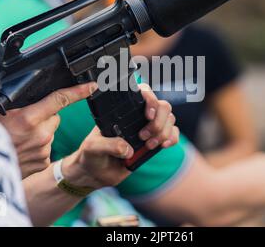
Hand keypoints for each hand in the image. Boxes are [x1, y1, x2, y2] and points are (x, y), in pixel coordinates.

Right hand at [0, 82, 97, 178]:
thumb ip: (18, 103)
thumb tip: (30, 92)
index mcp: (28, 119)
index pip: (59, 100)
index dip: (78, 91)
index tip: (92, 86)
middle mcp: (40, 135)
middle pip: (54, 116)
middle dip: (44, 116)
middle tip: (24, 122)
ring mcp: (44, 150)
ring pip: (50, 132)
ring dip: (40, 132)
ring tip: (19, 138)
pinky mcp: (43, 162)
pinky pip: (46, 147)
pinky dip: (38, 147)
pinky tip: (23, 149)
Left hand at [62, 85, 179, 188]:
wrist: (97, 173)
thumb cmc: (92, 154)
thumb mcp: (93, 147)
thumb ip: (107, 145)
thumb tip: (127, 149)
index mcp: (123, 110)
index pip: (143, 92)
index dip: (150, 99)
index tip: (148, 115)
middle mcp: (138, 115)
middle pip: (162, 105)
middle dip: (158, 121)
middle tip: (143, 136)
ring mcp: (149, 127)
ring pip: (169, 119)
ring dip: (163, 132)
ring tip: (148, 145)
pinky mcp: (155, 140)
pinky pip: (173, 133)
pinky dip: (172, 139)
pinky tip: (162, 146)